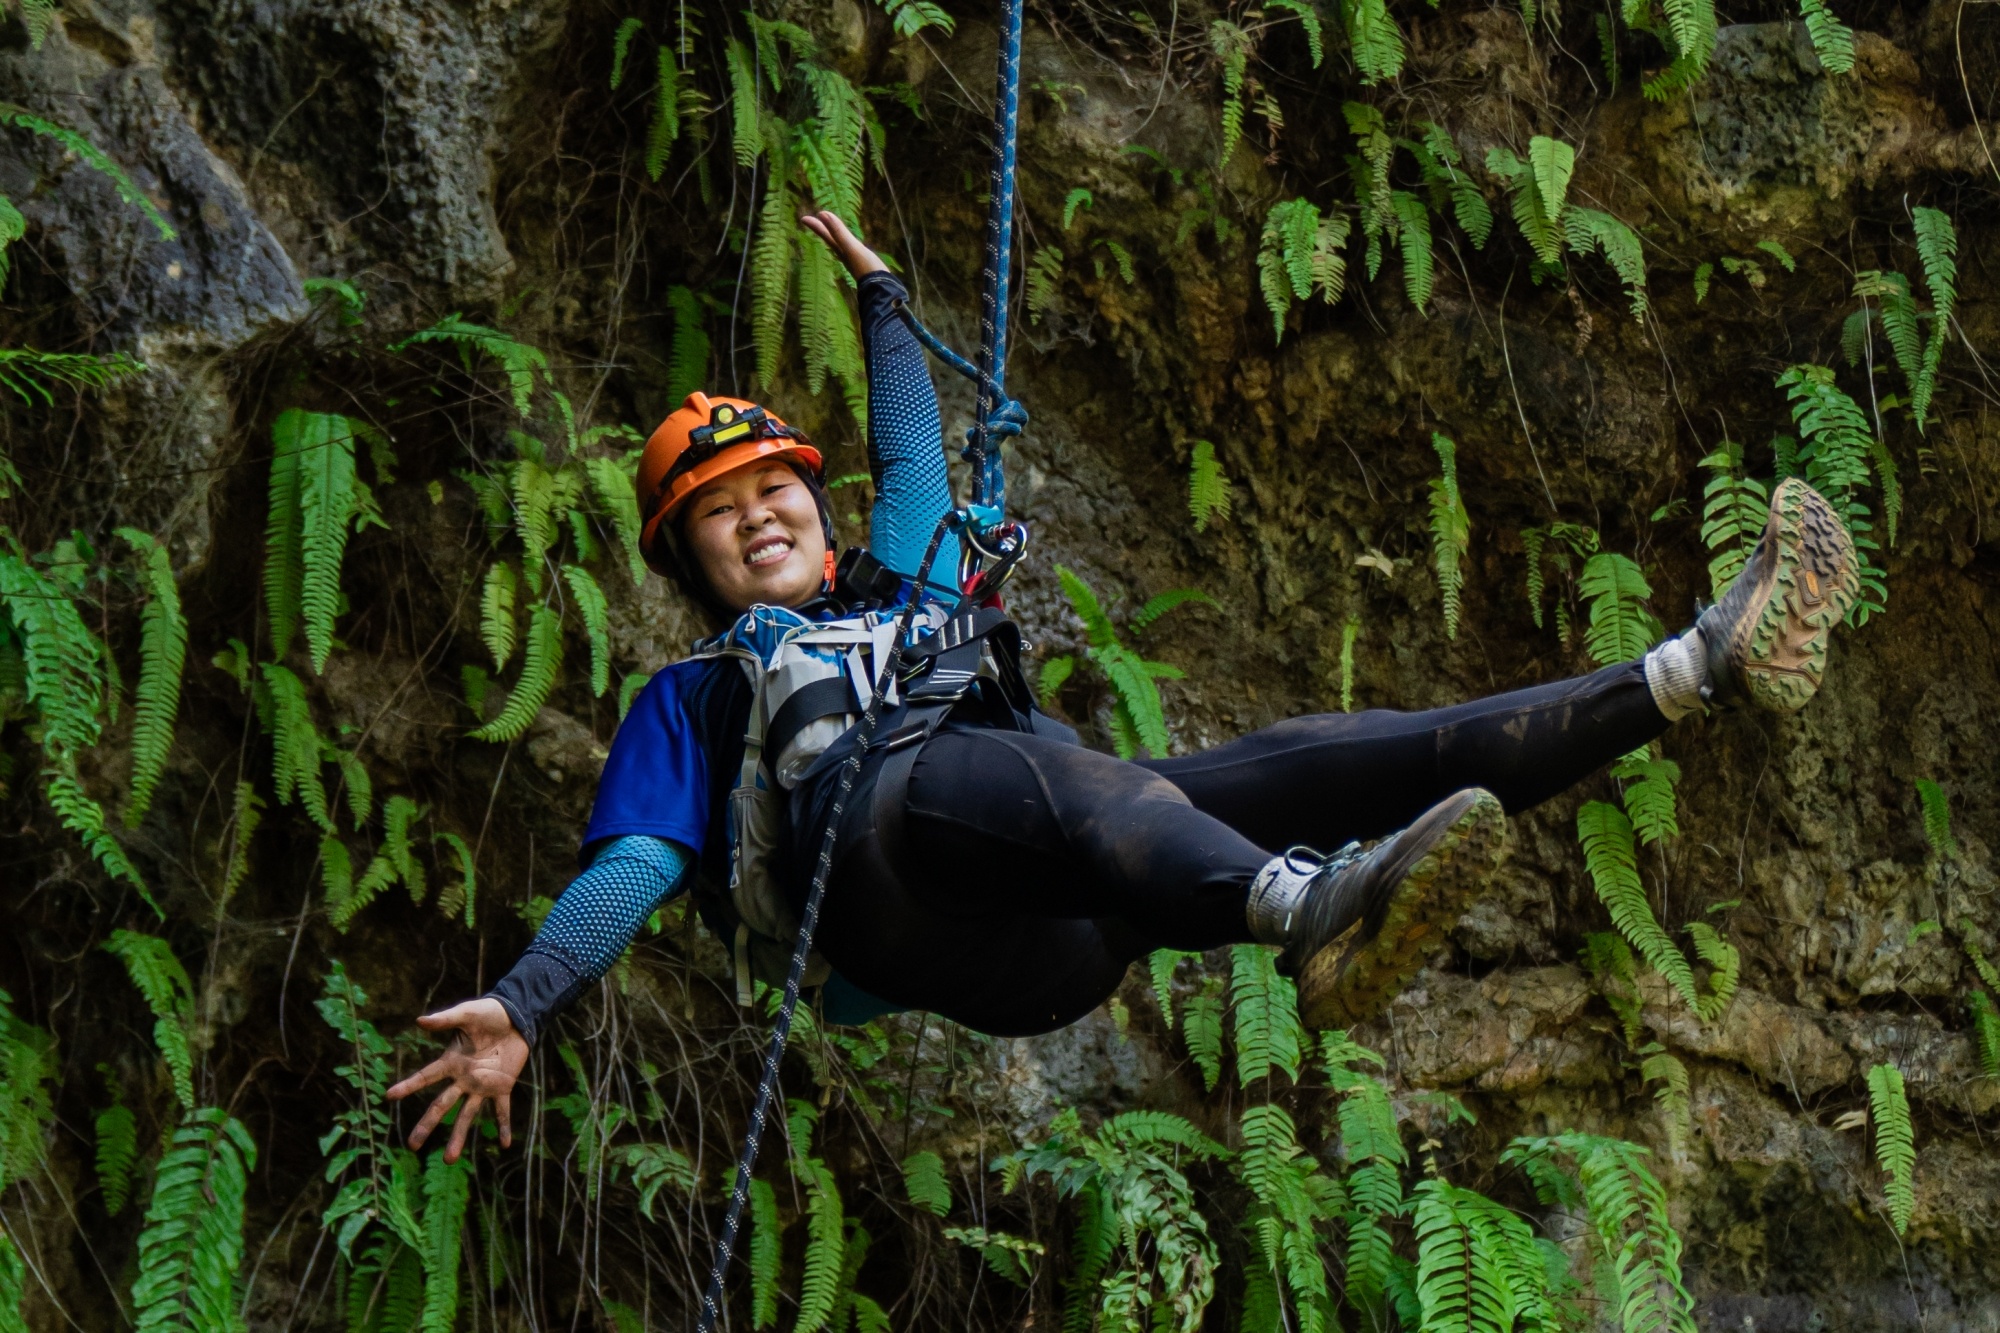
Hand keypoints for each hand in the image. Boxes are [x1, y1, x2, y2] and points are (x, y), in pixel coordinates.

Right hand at [386, 998, 529, 1162]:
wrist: (516, 1017)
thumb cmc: (489, 1013)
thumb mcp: (467, 1013)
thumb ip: (445, 1019)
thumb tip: (419, 1020)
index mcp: (452, 1061)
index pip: (425, 1077)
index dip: (408, 1086)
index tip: (389, 1096)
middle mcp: (463, 1078)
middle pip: (440, 1106)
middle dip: (426, 1126)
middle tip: (412, 1146)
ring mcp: (482, 1085)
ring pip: (467, 1116)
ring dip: (458, 1137)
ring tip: (449, 1160)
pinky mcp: (502, 1086)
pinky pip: (502, 1110)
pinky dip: (504, 1126)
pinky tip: (504, 1144)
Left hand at [799, 209, 887, 280]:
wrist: (883, 290)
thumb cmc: (867, 268)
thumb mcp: (851, 247)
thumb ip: (838, 232)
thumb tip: (822, 213)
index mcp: (841, 250)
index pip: (826, 235)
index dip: (816, 226)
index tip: (803, 218)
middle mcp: (846, 256)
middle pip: (831, 240)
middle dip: (823, 230)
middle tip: (815, 222)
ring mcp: (855, 262)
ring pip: (842, 247)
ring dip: (836, 238)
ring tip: (833, 234)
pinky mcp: (865, 266)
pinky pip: (853, 253)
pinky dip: (850, 248)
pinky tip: (854, 250)